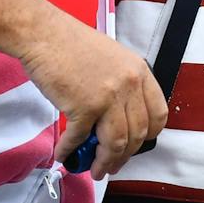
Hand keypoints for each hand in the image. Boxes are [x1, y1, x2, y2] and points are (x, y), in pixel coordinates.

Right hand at [21, 17, 167, 179]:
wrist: (45, 34)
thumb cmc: (72, 45)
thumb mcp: (113, 60)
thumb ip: (123, 87)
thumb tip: (119, 121)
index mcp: (139, 71)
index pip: (158, 114)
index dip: (147, 136)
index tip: (135, 146)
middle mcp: (129, 84)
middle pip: (138, 134)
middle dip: (125, 156)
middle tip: (112, 164)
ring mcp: (107, 96)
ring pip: (116, 144)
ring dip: (104, 162)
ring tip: (94, 168)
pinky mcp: (83, 107)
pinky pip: (80, 140)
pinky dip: (70, 151)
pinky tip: (64, 154)